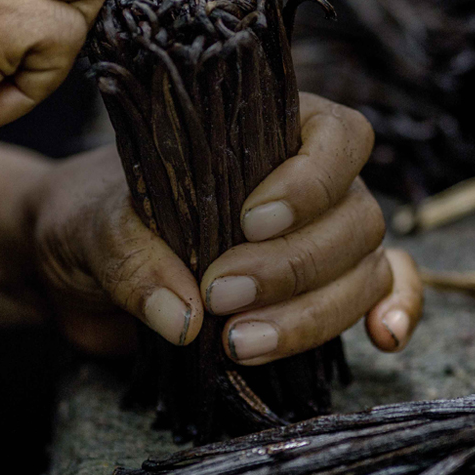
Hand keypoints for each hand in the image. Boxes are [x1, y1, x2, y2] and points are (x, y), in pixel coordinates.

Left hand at [29, 93, 422, 358]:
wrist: (80, 266)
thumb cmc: (92, 219)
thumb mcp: (94, 226)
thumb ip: (134, 261)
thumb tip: (187, 317)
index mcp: (267, 131)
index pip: (336, 137)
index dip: (310, 180)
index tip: (250, 222)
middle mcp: (309, 182)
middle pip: (355, 215)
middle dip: (294, 265)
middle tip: (221, 296)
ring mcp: (321, 237)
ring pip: (364, 266)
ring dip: (316, 312)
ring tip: (241, 344)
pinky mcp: (319, 290)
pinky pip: (380, 290)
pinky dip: (394, 309)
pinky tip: (382, 340)